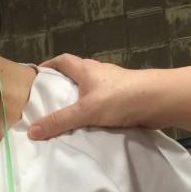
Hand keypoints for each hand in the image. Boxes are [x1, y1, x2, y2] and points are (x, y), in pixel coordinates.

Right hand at [28, 55, 150, 139]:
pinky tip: (86, 123)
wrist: (159, 101)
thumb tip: (31, 131)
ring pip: (88, 89)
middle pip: (75, 74)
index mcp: (87, 70)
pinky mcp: (122, 98)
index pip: (63, 60)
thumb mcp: (85, 111)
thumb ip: (59, 121)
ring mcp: (112, 86)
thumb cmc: (121, 97)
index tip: (36, 74)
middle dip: (61, 84)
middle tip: (46, 100)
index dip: (49, 65)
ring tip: (63, 115)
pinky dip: (90, 109)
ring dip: (77, 98)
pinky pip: (100, 102)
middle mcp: (99, 74)